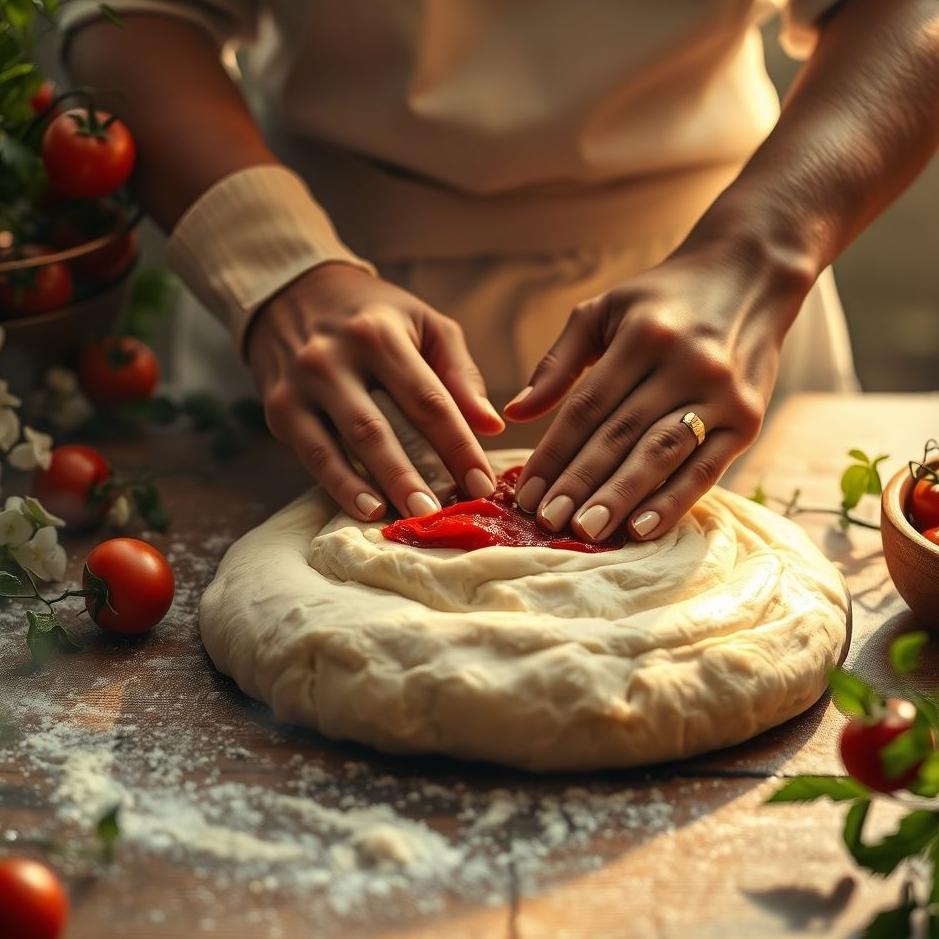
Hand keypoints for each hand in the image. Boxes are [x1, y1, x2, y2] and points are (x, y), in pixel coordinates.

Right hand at [247, 263, 503, 520]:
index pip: (428, 399)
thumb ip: (460, 373)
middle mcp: (334, 357)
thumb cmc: (374, 316)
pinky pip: (311, 455)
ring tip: (406, 517)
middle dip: (412, 475)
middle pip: (379, 428)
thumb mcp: (424, 324)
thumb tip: (490, 426)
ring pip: (341, 445)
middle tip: (440, 514)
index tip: (483, 484)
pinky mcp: (278, 408)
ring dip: (375, 486)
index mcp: (379, 333)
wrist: (292, 294)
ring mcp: (301, 385)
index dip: (458, 446)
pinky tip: (365, 508)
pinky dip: (339, 485)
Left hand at [504, 240, 809, 541]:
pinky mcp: (749, 418)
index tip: (525, 492)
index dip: (553, 453)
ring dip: (621, 497)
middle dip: (580, 483)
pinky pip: (706, 468)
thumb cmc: (661, 300)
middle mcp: (685, 363)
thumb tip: (515, 413)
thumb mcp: (604, 311)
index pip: (587, 406)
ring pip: (661, 454)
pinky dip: (674, 501)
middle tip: (548, 522)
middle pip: (620, 435)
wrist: (750, 276)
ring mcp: (721, 393)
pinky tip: (642, 528)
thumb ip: (559, 362)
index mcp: (642, 336)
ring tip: (587, 532)